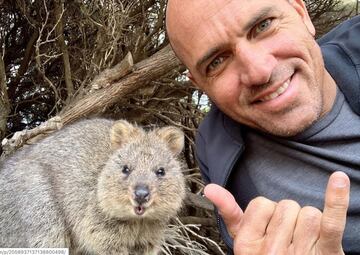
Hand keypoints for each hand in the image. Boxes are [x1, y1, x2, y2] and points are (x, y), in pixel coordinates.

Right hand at [204, 171, 349, 254]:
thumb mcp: (243, 238)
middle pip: (288, 207)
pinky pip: (330, 222)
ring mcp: (299, 254)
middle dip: (290, 217)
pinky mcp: (327, 254)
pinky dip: (336, 199)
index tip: (270, 227)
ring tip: (305, 241)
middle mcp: (271, 252)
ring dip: (310, 223)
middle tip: (289, 237)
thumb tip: (209, 188)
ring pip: (309, 213)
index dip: (269, 212)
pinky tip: (338, 179)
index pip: (262, 203)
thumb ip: (228, 211)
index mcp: (247, 244)